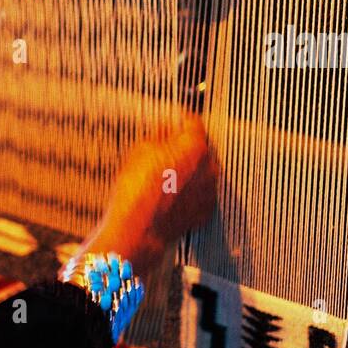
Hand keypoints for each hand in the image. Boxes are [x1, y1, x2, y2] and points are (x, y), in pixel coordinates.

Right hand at [81, 114, 218, 281]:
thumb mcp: (141, 150)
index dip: (180, 119)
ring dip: (188, 169)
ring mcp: (210, 191)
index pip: (193, 122)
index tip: (174, 120)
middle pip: (200, 148)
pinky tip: (170, 193)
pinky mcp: (206, 211)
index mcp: (195, 147)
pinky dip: (190, 190)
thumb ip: (159, 134)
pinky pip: (201, 193)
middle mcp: (209, 168)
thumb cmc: (137, 190)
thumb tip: (166, 128)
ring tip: (164, 175)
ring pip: (202, 171)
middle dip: (184, 147)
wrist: (138, 229)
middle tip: (164, 150)